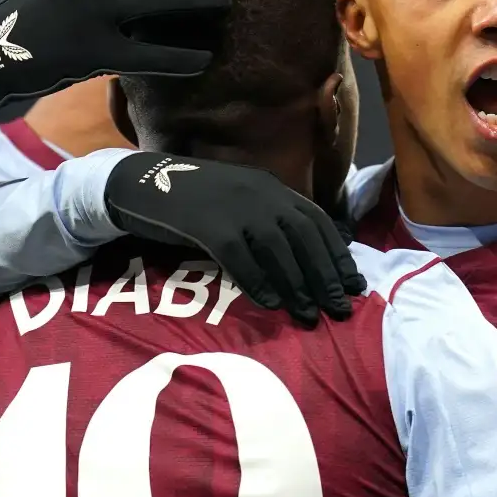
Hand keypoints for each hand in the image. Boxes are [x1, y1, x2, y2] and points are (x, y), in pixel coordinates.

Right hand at [105, 152, 367, 326]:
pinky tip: (271, 303)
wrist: (143, 182)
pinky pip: (238, 256)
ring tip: (309, 315)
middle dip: (325, 275)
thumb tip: (308, 260)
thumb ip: (270, 220)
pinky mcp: (206, 223)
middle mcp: (258, 193)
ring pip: (276, 248)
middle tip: (339, 308)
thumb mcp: (241, 201)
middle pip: (303, 236)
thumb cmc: (195, 201)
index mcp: (270, 187)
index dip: (337, 254)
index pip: (316, 220)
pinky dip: (257, 281)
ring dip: (297, 284)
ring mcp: (232, 206)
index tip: (354, 284)